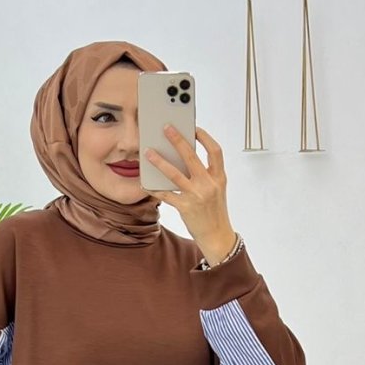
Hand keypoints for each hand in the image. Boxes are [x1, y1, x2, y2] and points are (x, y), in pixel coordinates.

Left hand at [146, 124, 236, 261]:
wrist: (218, 237)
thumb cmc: (214, 212)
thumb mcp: (216, 190)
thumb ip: (205, 175)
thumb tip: (182, 159)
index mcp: (219, 177)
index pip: (215, 151)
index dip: (205, 137)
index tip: (194, 128)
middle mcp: (209, 184)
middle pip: (192, 156)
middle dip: (178, 140)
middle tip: (166, 128)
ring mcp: (197, 196)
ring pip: (174, 174)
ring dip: (159, 161)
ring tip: (148, 153)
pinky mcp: (186, 208)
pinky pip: (166, 195)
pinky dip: (154, 189)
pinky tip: (144, 183)